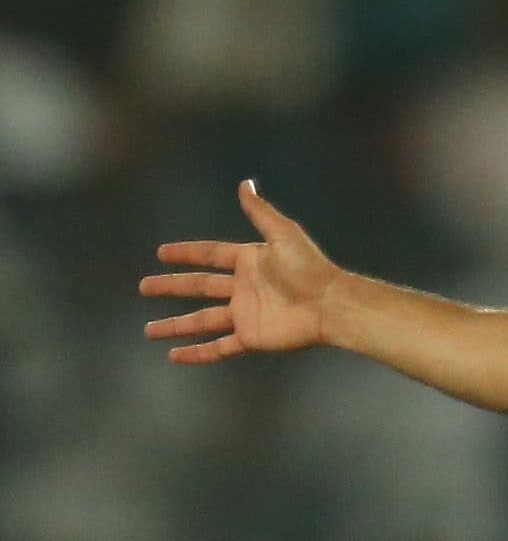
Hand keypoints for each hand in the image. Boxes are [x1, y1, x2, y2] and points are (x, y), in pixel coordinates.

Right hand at [140, 179, 341, 362]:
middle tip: (144, 287)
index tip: (161, 253)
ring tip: (148, 330)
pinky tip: (175, 356)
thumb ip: (261, 212)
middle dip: (172, 287)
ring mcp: (245, 314)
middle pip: (199, 287)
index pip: (210, 255)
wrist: (330, 304)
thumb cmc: (310, 268)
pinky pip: (219, 348)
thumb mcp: (283, 234)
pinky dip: (197, 354)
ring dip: (175, 325)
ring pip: (201, 320)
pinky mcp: (251, 337)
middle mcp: (243, 287)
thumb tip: (245, 183)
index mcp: (249, 261)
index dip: (186, 254)